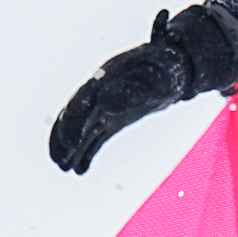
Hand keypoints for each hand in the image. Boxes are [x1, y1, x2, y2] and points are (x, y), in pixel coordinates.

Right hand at [48, 4, 237, 174]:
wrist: (178, 66)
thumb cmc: (167, 71)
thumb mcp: (156, 81)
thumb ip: (132, 92)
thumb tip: (104, 103)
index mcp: (106, 77)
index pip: (83, 101)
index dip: (74, 121)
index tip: (71, 143)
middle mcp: (100, 91)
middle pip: (76, 115)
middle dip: (65, 138)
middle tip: (59, 161)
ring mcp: (105, 105)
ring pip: (82, 128)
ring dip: (71, 148)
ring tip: (64, 168)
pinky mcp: (113, 118)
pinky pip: (95, 136)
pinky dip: (87, 152)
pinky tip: (80, 170)